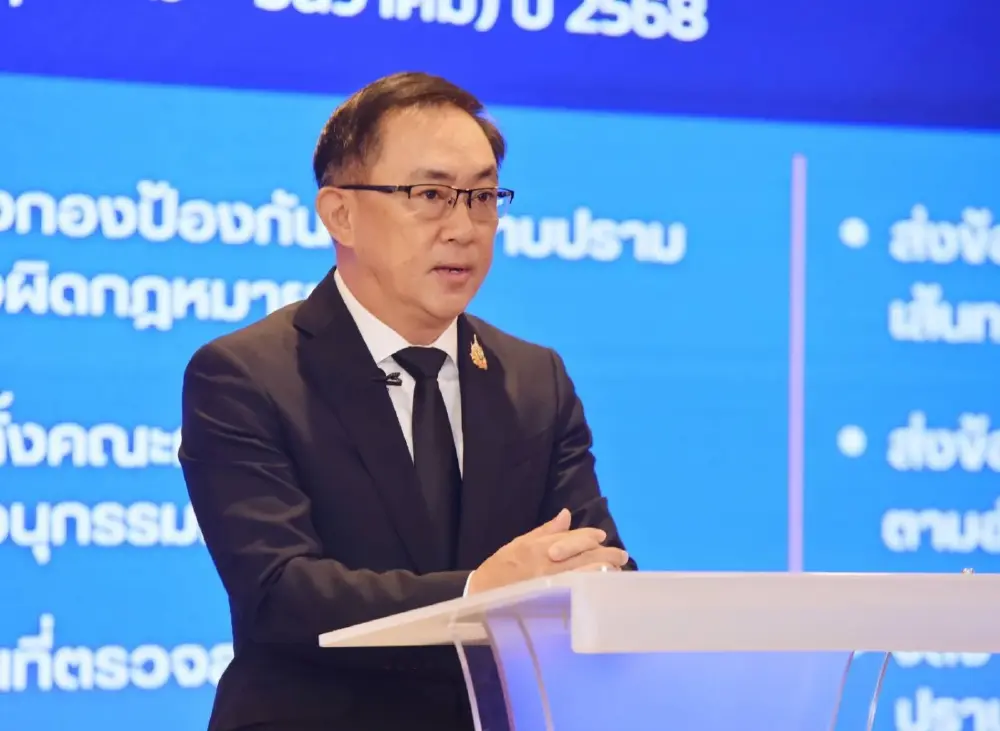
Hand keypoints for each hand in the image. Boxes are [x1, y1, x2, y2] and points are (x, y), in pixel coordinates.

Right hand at [466, 508, 628, 594]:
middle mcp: (549, 564)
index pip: (574, 538)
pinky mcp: (554, 602)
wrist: (480, 596)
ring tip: (616, 570)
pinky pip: (581, 593)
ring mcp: (553, 585)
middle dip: (607, 554)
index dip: (590, 536)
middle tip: (622, 555)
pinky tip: (603, 587)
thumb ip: (545, 531)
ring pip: (588, 575)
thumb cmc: (500, 569)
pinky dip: (594, 587)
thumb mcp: (518, 544)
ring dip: (605, 571)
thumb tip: (566, 515)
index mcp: (540, 547)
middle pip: (586, 556)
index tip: (602, 537)